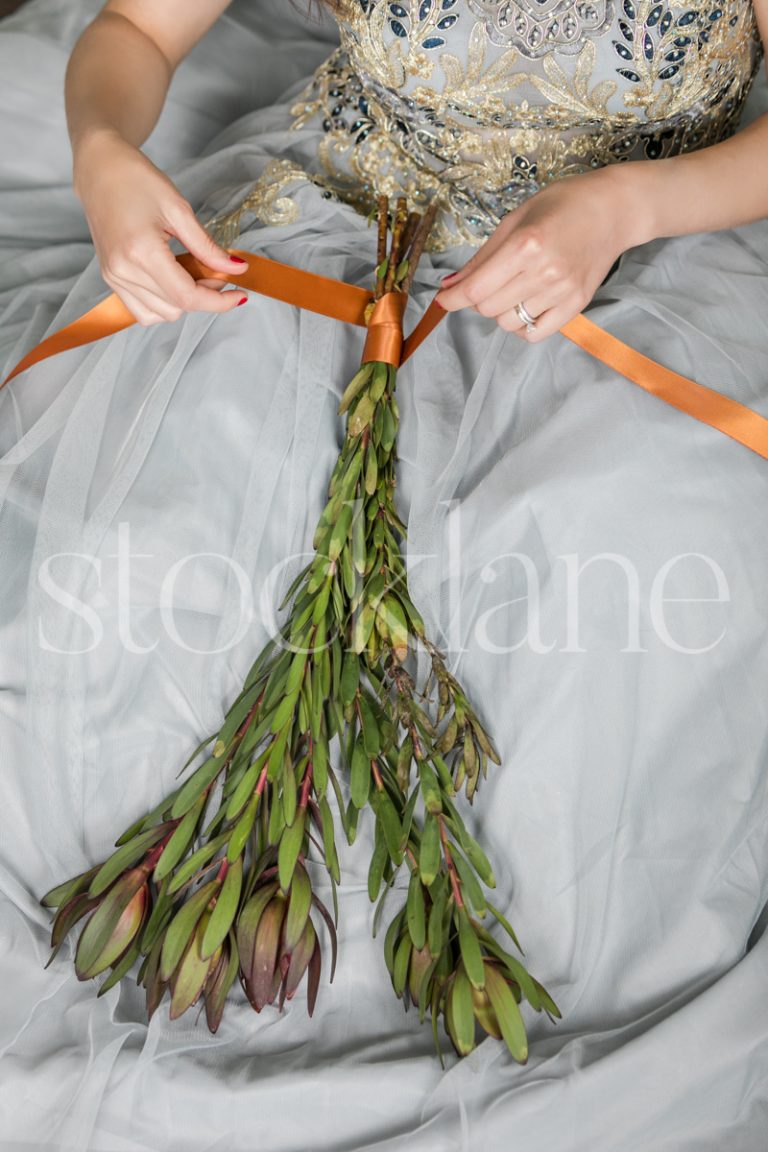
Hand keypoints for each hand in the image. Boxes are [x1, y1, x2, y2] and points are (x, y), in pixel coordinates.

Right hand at [73, 130, 248, 325]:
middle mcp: (123, 271)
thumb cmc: (137, 180)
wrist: (100, 169)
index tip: (240, 295)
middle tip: (214, 270)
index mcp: (141, 252)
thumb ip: (207, 246)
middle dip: (204, 296)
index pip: (187, 296)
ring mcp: (114, 278)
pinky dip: (164, 303)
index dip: (218, 301)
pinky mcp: (110, 279)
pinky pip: (142, 311)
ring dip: (183, 301)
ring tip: (191, 271)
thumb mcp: (178, 209)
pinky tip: (173, 280)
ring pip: (161, 314)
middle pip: (176, 308)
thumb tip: (237, 269)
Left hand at [435, 169, 631, 341]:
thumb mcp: (515, 219)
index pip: (476, 289)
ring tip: (513, 289)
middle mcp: (544, 273)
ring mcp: (562, 292)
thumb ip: (482, 257)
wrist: (613, 209)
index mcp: (525, 246)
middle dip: (478, 300)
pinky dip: (523, 325)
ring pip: (509, 323)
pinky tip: (526, 306)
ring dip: (501, 311)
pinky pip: (535, 333)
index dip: (452, 299)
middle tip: (488, 282)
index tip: (442, 300)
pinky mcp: (577, 304)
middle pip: (488, 309)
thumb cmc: (562, 205)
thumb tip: (451, 286)